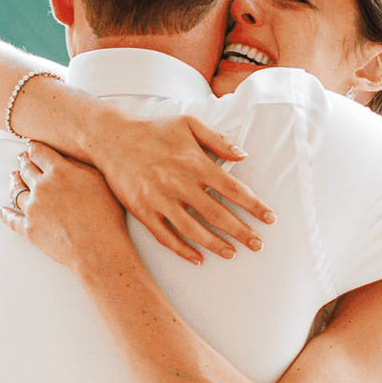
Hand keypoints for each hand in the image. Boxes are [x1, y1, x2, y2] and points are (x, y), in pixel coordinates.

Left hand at [0, 142, 129, 273]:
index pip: (40, 152)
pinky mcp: (29, 229)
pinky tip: (2, 211)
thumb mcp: (99, 181)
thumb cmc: (105, 216)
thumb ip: (80, 165)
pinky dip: (5, 214)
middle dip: (24, 162)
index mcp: (59, 172)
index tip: (32, 146)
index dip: (34, 147)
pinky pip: (12, 219)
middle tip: (22, 159)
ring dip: (15, 182)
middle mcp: (41, 187)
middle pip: (26, 169)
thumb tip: (65, 156)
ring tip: (13, 178)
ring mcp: (32, 209)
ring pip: (17, 191)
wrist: (98, 250)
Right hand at [87, 113, 274, 264]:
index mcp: (193, 162)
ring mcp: (158, 199)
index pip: (232, 188)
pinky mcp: (142, 211)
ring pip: (192, 230)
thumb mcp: (188, 123)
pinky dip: (182, 250)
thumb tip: (244, 155)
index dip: (253, 205)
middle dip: (241, 231)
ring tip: (232, 253)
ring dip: (215, 244)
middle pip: (216, 214)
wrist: (111, 138)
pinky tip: (198, 258)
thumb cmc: (154, 129)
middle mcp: (178, 182)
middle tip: (258, 244)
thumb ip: (217, 139)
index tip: (270, 218)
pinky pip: (165, 236)